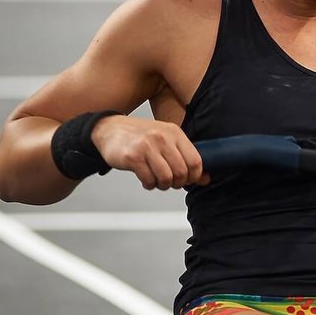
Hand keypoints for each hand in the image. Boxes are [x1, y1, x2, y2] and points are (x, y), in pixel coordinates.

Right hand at [90, 115, 208, 189]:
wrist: (110, 129)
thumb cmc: (141, 137)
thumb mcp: (166, 141)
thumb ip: (185, 158)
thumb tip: (205, 179)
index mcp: (175, 132)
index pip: (195, 161)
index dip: (194, 176)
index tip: (187, 180)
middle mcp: (162, 138)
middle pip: (182, 172)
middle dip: (177, 183)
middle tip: (170, 182)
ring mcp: (147, 146)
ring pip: (166, 178)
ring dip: (162, 185)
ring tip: (156, 180)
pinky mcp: (132, 157)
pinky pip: (148, 180)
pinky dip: (149, 184)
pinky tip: (145, 179)